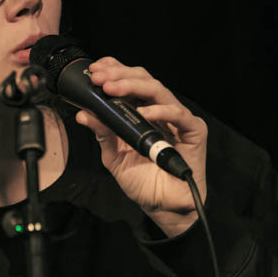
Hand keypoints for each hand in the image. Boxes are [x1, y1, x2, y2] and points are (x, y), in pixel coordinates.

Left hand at [76, 57, 207, 236]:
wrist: (162, 206)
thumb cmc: (142, 181)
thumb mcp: (114, 156)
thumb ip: (102, 134)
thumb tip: (83, 114)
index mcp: (141, 112)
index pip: (130, 81)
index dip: (114, 70)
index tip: (93, 70)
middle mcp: (159, 110)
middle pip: (143, 80)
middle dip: (119, 75)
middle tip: (99, 78)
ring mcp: (177, 119)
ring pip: (158, 90)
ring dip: (133, 86)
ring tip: (112, 89)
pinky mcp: (193, 130)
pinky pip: (178, 114)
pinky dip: (160, 111)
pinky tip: (143, 114)